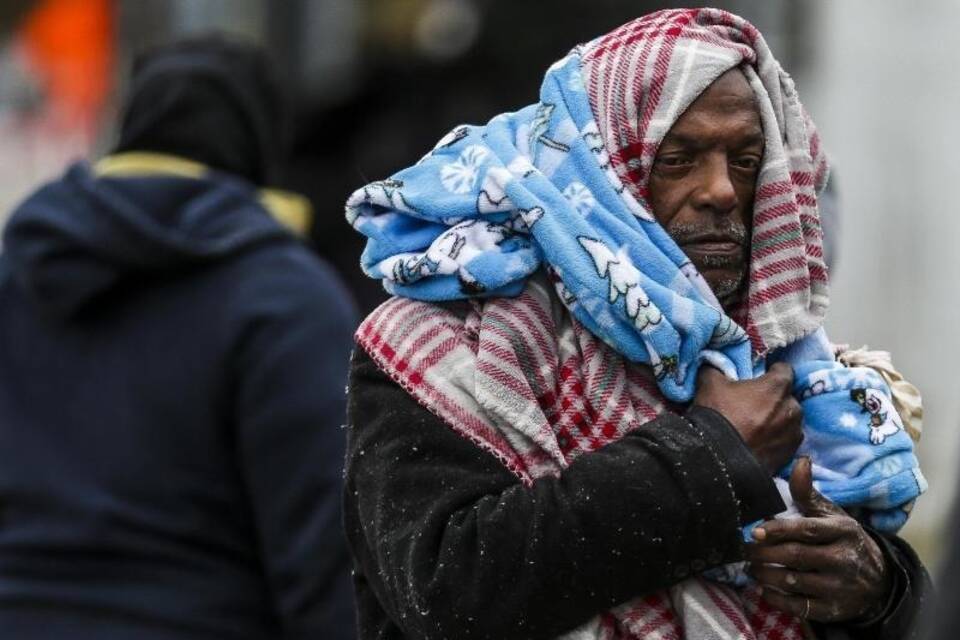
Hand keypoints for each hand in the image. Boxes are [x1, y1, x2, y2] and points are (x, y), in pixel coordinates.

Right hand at [694, 362, 802, 472]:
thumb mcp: (710, 384)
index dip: (771, 371)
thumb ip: (716, 369)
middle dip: (774, 399)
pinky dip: (777, 439)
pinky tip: (760, 442)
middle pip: (787, 397)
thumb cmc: (718, 417)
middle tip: (754, 405)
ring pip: (789, 420)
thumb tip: (713, 363)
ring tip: (758, 427)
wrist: (718, 460)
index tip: (760, 377)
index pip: (785, 370)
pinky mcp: (790, 454)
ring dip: (778, 420)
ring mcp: (793, 433)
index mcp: (777, 387)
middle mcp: (792, 408)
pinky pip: (786, 440)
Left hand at [745, 457, 891, 622]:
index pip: (806, 529)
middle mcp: (844, 559)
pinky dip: (777, 599)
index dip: (778, 530)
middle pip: (796, 556)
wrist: (879, 580)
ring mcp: (840, 587)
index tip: (755, 532)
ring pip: (794, 581)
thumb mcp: (831, 515)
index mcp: (843, 531)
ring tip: (752, 568)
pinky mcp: (835, 610)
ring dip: (766, 575)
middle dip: (764, 553)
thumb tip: (801, 461)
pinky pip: (800, 607)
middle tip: (745, 551)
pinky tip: (764, 589)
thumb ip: (808, 493)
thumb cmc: (842, 540)